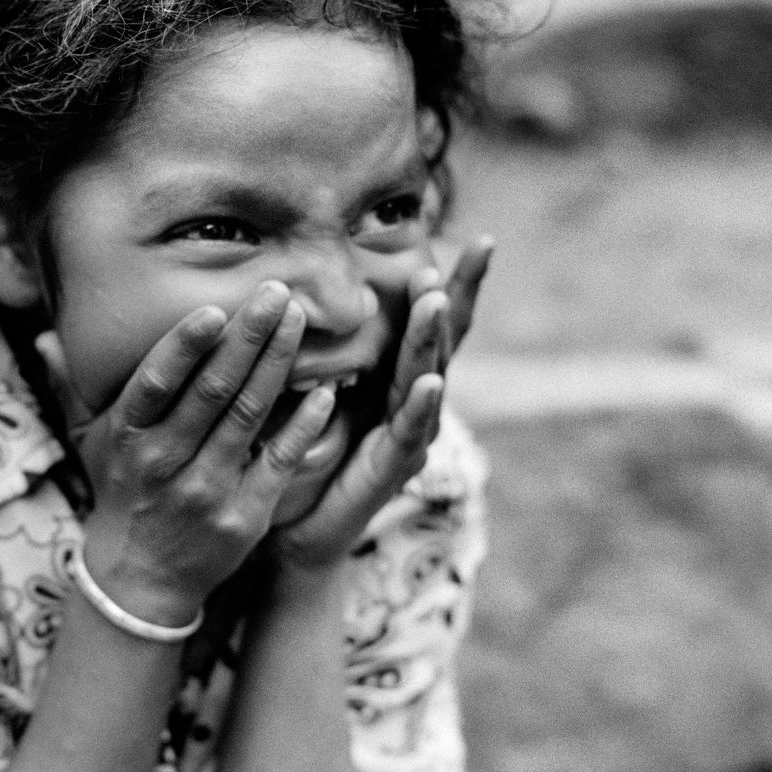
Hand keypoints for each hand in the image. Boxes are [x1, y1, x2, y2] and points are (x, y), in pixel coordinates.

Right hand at [36, 282, 333, 628]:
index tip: (214, 309)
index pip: (154, 384)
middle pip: (213, 391)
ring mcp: (206, 491)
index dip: (184, 347)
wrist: (139, 580)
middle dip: (247, 337)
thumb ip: (73, 387)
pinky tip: (324, 392)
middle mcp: (164, 462)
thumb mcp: (88, 443)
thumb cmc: (119, 494)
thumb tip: (46, 338)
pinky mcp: (244, 516)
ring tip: (299, 319)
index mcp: (127, 437)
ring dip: (277, 364)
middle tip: (277, 291)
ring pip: (248, 417)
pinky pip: (278, 462)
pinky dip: (303, 426)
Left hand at [274, 238, 492, 573]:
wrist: (291, 532)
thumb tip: (297, 281)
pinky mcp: (391, 469)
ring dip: (432, 339)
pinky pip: (407, 433)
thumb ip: (316, 346)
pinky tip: (428, 382)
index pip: (431, 323)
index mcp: (394, 377)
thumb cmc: (300, 456)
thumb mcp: (307, 389)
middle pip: (444, 341)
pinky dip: (419, 406)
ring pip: (427, 377)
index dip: (456, 283)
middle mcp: (411, 402)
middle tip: (475, 249)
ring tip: (437, 299)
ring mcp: (407, 436)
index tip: (480, 238)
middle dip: (456, 295)